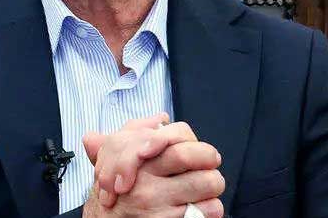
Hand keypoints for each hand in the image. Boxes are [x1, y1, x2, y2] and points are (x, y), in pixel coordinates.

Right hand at [83, 117, 221, 211]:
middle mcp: (145, 179)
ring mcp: (157, 202)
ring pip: (206, 182)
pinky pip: (206, 210)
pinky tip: (200, 208)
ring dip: (213, 184)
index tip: (194, 148)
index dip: (190, 139)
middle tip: (211, 162)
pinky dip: (210, 209)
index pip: (173, 133)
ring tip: (206, 188)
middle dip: (209, 157)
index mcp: (136, 159)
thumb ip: (134, 133)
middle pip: (188, 154)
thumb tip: (162, 118)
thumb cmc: (116, 193)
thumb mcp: (114, 157)